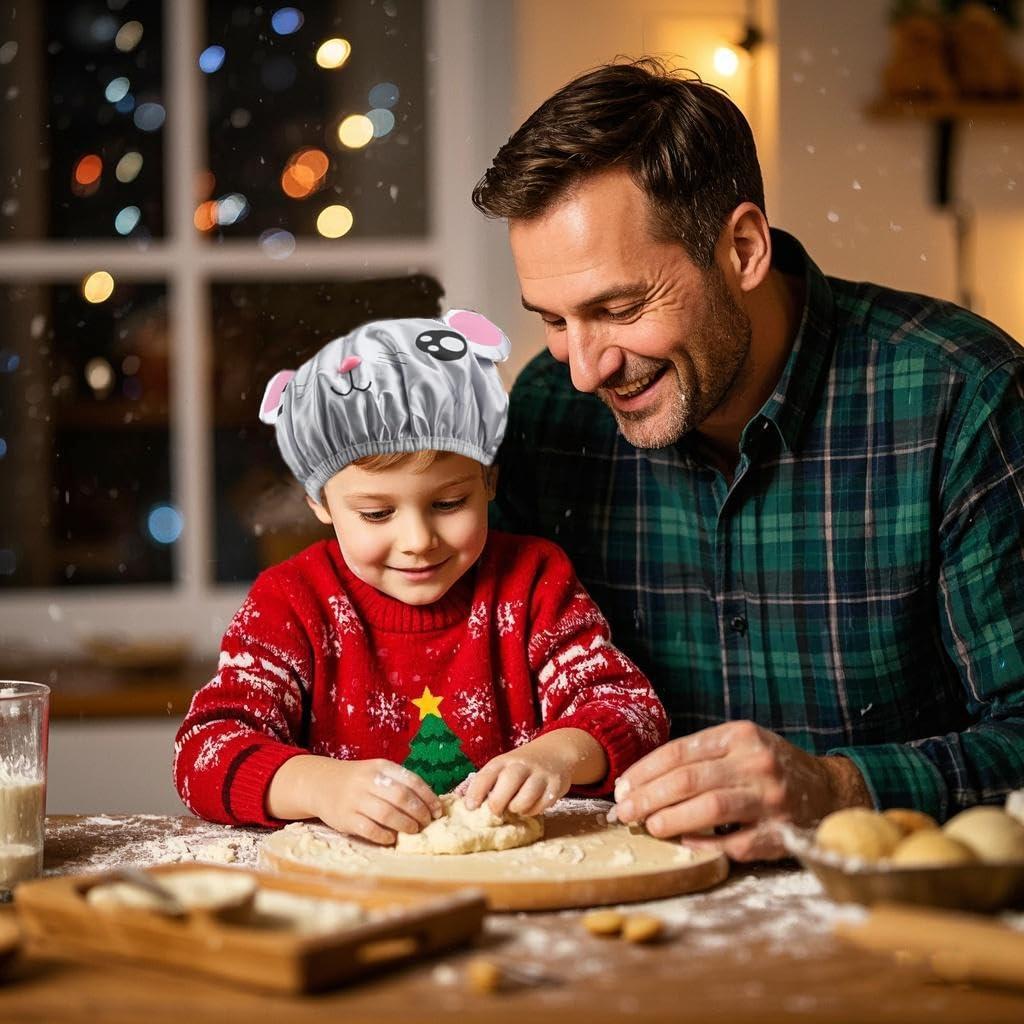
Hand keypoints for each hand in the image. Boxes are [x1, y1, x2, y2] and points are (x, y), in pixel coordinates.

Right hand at [269, 755, 441, 844]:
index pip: (411, 780)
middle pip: (401, 797)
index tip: (438, 810)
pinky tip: (392, 838)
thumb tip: (431, 803)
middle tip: (427, 823)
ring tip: (413, 830)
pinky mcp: (345, 818)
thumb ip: (400, 783)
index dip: (428, 797)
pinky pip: (369, 829)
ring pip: (387, 814)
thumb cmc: (359, 781)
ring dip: (405, 825)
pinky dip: (384, 835)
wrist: (321, 784)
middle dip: (419, 813)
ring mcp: (354, 800)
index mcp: (380, 766)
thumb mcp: (378, 772)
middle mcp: (367, 781)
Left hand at [464, 729, 603, 816]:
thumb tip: (462, 801)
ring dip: (518, 808)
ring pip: (526, 797)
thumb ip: (488, 783)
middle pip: (508, 782)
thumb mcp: (503, 767)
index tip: (470, 807)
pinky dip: (535, 810)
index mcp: (503, 761)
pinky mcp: (555, 784)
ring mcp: (540, 774)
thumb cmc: (522, 766)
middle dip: (498, 802)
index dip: (476, 792)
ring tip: (516, 807)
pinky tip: (531, 805)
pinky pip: (543, 804)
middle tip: (496, 812)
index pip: (486, 774)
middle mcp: (521, 765)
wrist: (555, 753)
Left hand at [614, 721, 870, 860]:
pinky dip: (705, 844)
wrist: (830, 790)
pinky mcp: (781, 833)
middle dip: (647, 797)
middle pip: (687, 780)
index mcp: (740, 735)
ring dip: (671, 820)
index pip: (679, 751)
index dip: (644, 771)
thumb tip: (641, 780)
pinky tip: (686, 842)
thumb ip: (699, 756)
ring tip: (649, 826)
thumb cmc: (769, 766)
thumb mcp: (740, 745)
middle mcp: (756, 763)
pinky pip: (734, 843)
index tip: (621, 787)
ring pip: (709, 809)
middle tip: (624, 812)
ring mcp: (771, 799)